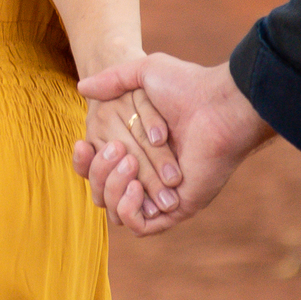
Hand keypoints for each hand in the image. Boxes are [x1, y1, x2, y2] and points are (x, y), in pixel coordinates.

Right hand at [73, 55, 273, 236]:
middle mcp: (145, 174)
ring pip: (115, 210)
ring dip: (112, 188)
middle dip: (100, 171)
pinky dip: (128, 210)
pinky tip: (136, 186)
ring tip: (129, 162)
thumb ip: (112, 79)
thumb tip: (81, 88)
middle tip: (117, 148)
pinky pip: (140, 227)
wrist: (218, 105)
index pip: (95, 168)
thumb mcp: (144, 72)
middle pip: (101, 190)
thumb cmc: (187, 87)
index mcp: (135, 149)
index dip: (84, 162)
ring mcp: (159, 194)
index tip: (83, 143)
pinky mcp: (175, 209)